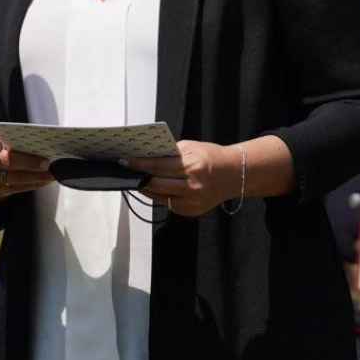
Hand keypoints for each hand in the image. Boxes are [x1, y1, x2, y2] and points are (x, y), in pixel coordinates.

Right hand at [0, 128, 53, 201]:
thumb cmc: (1, 143)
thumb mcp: (2, 134)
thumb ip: (16, 134)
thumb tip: (42, 138)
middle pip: (4, 162)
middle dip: (27, 162)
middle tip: (46, 162)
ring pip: (12, 178)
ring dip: (35, 176)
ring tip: (51, 172)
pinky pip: (17, 188)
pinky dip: (34, 183)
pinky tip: (46, 179)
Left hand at [121, 140, 236, 216]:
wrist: (234, 174)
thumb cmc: (212, 157)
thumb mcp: (192, 148)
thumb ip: (170, 153)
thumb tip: (147, 156)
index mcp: (193, 167)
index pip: (158, 166)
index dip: (139, 164)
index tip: (125, 161)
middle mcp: (192, 187)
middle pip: (156, 185)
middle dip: (139, 178)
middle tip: (127, 171)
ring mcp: (192, 202)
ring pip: (159, 197)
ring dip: (146, 189)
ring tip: (137, 180)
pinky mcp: (192, 211)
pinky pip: (169, 204)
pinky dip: (159, 196)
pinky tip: (152, 189)